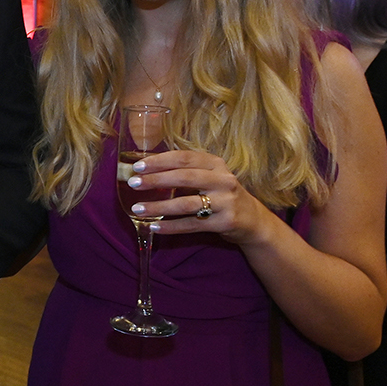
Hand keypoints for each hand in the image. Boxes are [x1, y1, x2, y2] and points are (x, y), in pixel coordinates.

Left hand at [124, 149, 271, 244]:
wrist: (253, 220)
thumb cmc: (221, 194)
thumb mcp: (210, 176)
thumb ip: (185, 170)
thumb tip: (146, 169)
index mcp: (215, 163)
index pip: (183, 157)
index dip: (159, 161)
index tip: (137, 167)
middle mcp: (223, 180)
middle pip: (184, 178)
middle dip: (155, 180)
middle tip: (133, 184)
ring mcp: (226, 202)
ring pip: (186, 204)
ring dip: (159, 207)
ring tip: (137, 209)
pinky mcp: (225, 223)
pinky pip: (192, 225)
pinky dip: (171, 227)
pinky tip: (154, 227)